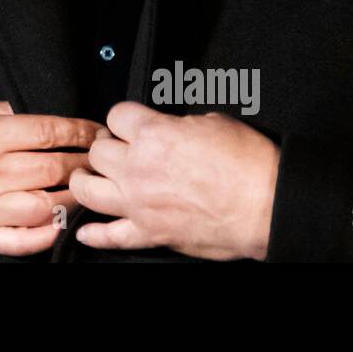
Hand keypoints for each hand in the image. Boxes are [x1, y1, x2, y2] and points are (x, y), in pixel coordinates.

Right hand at [0, 99, 109, 255]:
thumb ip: (1, 113)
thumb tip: (34, 117)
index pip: (45, 132)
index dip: (78, 130)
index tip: (96, 131)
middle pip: (52, 167)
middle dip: (84, 163)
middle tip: (101, 160)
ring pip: (46, 205)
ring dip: (74, 197)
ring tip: (86, 189)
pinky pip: (21, 240)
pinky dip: (45, 235)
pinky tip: (60, 224)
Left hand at [69, 101, 279, 259]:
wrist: (268, 204)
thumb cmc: (248, 163)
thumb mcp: (212, 121)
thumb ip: (178, 124)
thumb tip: (170, 128)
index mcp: (154, 134)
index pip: (117, 115)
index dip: (123, 119)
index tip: (128, 125)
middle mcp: (138, 168)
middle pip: (98, 151)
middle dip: (106, 147)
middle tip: (116, 150)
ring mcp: (140, 203)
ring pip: (88, 190)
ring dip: (86, 182)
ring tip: (90, 178)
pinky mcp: (150, 232)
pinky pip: (110, 236)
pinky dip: (94, 235)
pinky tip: (84, 230)